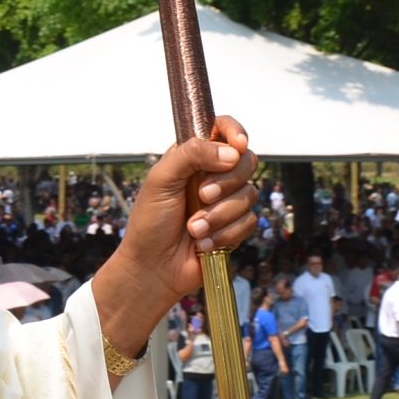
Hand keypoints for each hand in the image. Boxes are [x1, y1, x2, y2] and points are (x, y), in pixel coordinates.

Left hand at [92, 118, 261, 354]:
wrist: (152, 268)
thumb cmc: (150, 223)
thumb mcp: (161, 180)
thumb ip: (191, 155)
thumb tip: (232, 152)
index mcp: (194, 157)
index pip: (224, 130)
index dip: (236, 133)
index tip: (238, 145)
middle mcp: (214, 175)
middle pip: (247, 161)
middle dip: (227, 181)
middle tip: (202, 195)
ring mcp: (226, 202)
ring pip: (249, 194)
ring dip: (220, 215)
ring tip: (193, 229)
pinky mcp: (234, 227)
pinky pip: (249, 222)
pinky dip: (225, 234)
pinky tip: (203, 244)